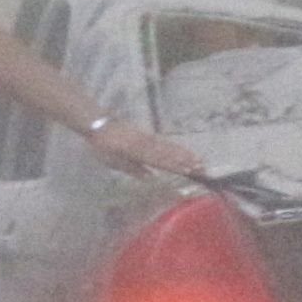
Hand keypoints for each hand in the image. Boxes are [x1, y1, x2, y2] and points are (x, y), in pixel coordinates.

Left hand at [83, 118, 207, 181]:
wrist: (99, 124)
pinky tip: (183, 150)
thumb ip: (134, 169)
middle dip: (187, 160)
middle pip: (169, 153)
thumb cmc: (104, 147)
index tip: (191, 170)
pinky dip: (175, 146)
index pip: (161, 161)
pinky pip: (164, 141)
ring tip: (199, 159)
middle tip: (202, 166)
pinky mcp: (147, 134)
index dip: (176, 166)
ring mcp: (148, 138)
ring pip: (169, 147)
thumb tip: (151, 177)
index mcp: (138, 153)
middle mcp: (146, 145)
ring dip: (185, 153)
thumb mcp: (115, 162)